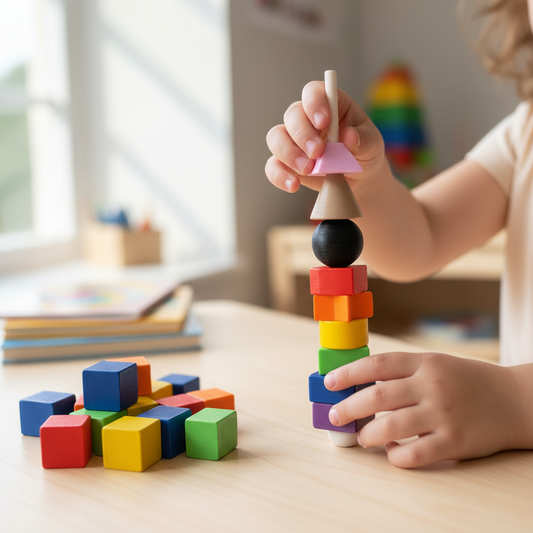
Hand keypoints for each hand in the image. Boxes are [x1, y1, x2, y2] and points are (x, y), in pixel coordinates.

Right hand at [265, 81, 384, 193]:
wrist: (359, 180)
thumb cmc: (364, 152)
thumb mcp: (372, 144)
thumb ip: (363, 139)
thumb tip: (349, 137)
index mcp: (329, 106)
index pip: (313, 93)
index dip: (315, 103)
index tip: (324, 122)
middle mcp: (307, 119)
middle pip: (293, 115)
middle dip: (303, 134)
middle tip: (317, 153)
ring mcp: (293, 141)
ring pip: (276, 138)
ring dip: (289, 153)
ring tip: (308, 169)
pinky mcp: (286, 163)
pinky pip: (273, 166)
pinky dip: (280, 175)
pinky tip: (293, 185)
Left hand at [325, 352, 523, 467]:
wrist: (515, 399)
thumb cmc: (468, 380)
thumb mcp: (436, 364)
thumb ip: (404, 372)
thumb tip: (361, 384)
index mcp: (424, 363)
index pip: (377, 364)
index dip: (348, 373)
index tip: (329, 382)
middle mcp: (431, 385)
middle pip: (377, 397)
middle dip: (348, 407)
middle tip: (335, 416)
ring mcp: (443, 414)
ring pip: (390, 427)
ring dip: (367, 435)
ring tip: (360, 438)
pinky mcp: (454, 442)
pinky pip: (414, 454)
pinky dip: (396, 456)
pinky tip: (392, 452)